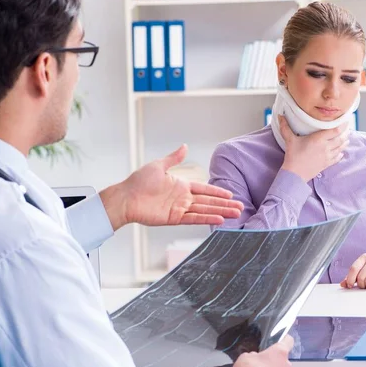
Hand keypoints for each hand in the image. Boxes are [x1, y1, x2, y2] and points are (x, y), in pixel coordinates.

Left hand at [99, 145, 243, 230]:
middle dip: (224, 204)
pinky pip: (194, 219)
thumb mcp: (159, 166)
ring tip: (235, 214)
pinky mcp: (174, 218)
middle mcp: (182, 198)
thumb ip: (174, 158)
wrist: (126, 198)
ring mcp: (179, 209)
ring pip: (204, 211)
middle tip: (240, 207)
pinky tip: (218, 219)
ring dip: (220, 212)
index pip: (204, 188)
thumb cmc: (138, 182)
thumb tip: (185, 147)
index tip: (231, 194)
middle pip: (208, 201)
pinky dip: (206, 219)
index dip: (217, 191)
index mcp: (181, 185)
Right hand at [232, 335, 293, 366]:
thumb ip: (255, 354)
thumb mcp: (246, 355)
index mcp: (280, 352)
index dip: (285, 339)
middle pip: (282, 359)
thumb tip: (256, 358)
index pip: (288, 341)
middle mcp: (285, 365)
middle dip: (273, 360)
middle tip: (262, 362)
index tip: (282, 339)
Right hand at [279, 115, 348, 181]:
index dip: (343, 125)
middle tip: (347, 128)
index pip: (336, 130)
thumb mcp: (289, 140)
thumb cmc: (292, 156)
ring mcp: (327, 156)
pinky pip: (337, 158)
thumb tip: (280, 116)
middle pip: (341, 138)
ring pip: (341, 148)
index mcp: (318, 139)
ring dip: (345, 142)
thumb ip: (285, 127)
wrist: (295, 174)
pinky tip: (341, 152)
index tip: (345, 120)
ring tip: (347, 138)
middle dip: (346, 133)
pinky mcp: (326, 164)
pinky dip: (341, 154)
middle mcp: (326, 147)